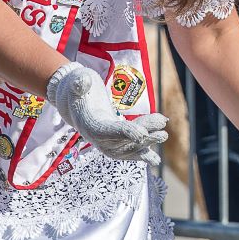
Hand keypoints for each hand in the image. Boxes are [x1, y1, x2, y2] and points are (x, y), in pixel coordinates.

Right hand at [45, 63, 167, 166]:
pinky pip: (130, 148)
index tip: (142, 134)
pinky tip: (155, 158)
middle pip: (122, 142)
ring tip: (164, 135)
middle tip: (163, 133)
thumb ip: (79, 83)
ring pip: (129, 147)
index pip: (106, 131)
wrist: (75, 102)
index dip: (124, 133)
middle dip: (143, 138)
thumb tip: (84, 81)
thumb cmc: (77, 89)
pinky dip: (143, 152)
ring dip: (148, 143)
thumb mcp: (76, 82)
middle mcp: (97, 138)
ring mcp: (107, 142)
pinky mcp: (116, 141)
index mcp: (87, 124)